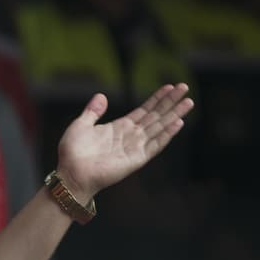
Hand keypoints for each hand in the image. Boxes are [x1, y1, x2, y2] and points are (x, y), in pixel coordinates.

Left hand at [56, 83, 192, 201]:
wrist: (71, 173)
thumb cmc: (73, 152)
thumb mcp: (81, 125)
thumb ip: (93, 111)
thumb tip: (101, 95)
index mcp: (119, 127)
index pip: (144, 110)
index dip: (157, 98)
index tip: (170, 87)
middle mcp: (131, 136)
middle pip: (156, 115)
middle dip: (171, 102)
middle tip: (185, 87)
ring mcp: (135, 147)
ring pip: (160, 127)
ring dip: (174, 114)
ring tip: (189, 101)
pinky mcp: (137, 159)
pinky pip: (155, 144)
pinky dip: (167, 134)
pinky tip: (178, 122)